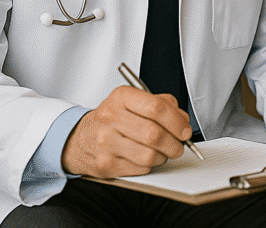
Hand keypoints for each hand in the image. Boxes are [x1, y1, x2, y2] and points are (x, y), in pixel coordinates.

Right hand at [61, 86, 192, 178]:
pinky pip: (140, 168)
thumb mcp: (133, 101)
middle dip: (175, 143)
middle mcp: (110, 118)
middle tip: (179, 145)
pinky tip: (147, 157)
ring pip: (149, 154)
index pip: (156, 108)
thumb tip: (183, 121)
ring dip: (164, 156)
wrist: (80, 139)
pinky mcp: (106, 164)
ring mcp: (106, 143)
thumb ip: (162, 104)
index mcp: (121, 97)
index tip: (185, 130)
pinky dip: (150, 165)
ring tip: (163, 151)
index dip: (177, 121)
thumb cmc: (113, 119)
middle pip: (154, 134)